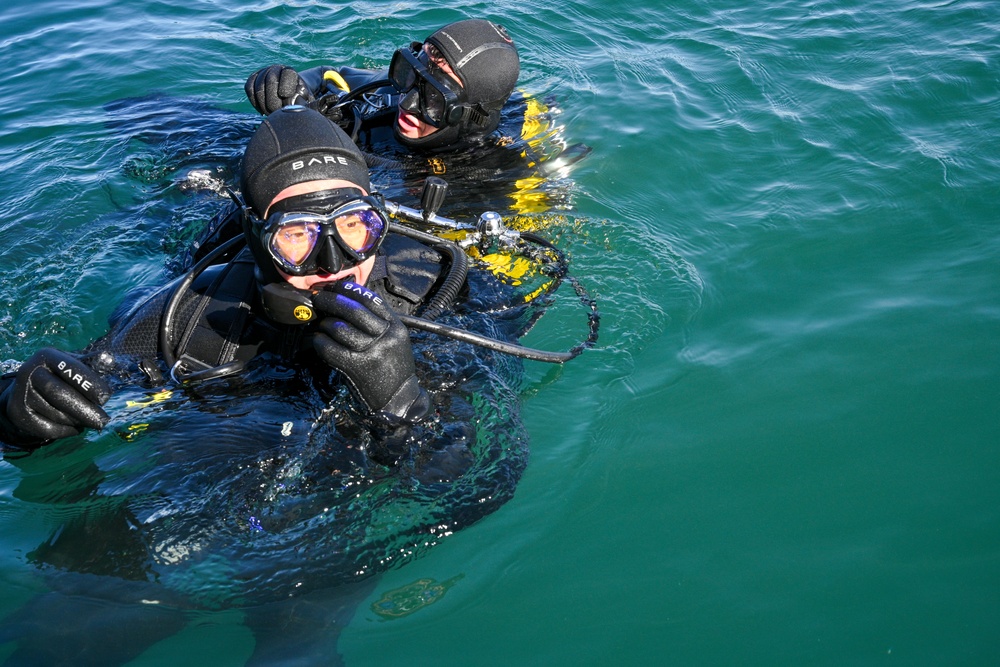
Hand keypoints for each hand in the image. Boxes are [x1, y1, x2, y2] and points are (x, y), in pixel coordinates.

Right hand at [0, 348, 111, 445]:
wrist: (29, 392)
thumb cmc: (62, 377)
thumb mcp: (74, 366)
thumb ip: (93, 364)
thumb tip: (110, 360)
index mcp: (47, 356)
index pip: (70, 369)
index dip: (89, 384)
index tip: (105, 398)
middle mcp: (29, 371)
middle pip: (59, 393)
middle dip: (85, 409)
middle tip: (103, 420)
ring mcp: (21, 392)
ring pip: (54, 413)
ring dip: (76, 420)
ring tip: (88, 420)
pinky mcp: (17, 412)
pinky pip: (46, 427)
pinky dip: (65, 430)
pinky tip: (75, 427)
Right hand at [245, 65, 315, 114]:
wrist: (290, 94)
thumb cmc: (300, 99)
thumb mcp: (306, 100)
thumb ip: (302, 101)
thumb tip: (291, 105)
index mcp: (291, 72)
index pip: (288, 74)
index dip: (286, 86)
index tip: (285, 97)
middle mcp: (277, 68)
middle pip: (270, 80)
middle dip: (273, 100)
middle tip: (276, 111)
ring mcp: (264, 72)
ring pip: (258, 85)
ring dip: (263, 103)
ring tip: (270, 113)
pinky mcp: (254, 78)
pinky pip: (249, 87)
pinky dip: (253, 100)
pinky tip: (261, 110)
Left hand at [311, 282, 428, 421]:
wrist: (400, 398)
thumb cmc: (394, 366)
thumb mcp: (396, 339)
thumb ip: (379, 321)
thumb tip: (348, 300)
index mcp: (395, 326)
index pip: (370, 299)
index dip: (349, 290)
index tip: (335, 287)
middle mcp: (385, 337)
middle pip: (353, 310)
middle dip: (331, 300)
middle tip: (318, 299)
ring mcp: (371, 352)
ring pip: (340, 328)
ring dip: (325, 324)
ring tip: (322, 324)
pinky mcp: (357, 367)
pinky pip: (331, 349)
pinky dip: (320, 342)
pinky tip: (318, 339)